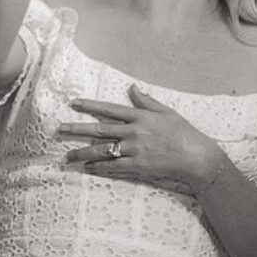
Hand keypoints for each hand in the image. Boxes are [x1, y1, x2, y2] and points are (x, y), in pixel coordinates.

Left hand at [57, 85, 226, 191]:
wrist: (198, 157)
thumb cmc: (184, 133)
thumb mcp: (166, 111)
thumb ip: (145, 101)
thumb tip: (131, 88)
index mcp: (138, 116)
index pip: (108, 109)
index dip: (89, 106)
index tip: (73, 104)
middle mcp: (132, 131)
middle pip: (99, 130)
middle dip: (77, 130)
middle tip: (59, 130)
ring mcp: (134, 149)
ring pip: (102, 150)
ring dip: (83, 153)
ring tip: (67, 156)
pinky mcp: (138, 166)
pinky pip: (114, 167)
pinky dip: (99, 168)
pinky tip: (87, 168)